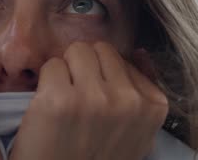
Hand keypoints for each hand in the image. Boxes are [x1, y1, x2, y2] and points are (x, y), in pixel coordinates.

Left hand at [9, 41, 167, 159]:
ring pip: (76, 51)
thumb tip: (141, 53)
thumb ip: (143, 90)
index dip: (103, 76)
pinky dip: (45, 84)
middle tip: (77, 97)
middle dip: (85, 67)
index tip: (96, 102)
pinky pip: (51, 66)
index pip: (123, 59)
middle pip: (99, 49)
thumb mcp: (137, 132)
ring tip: (64, 102)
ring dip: (66, 71)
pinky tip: (48, 111)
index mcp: (153, 106)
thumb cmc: (98, 159)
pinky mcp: (59, 100)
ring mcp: (94, 99)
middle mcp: (127, 101)